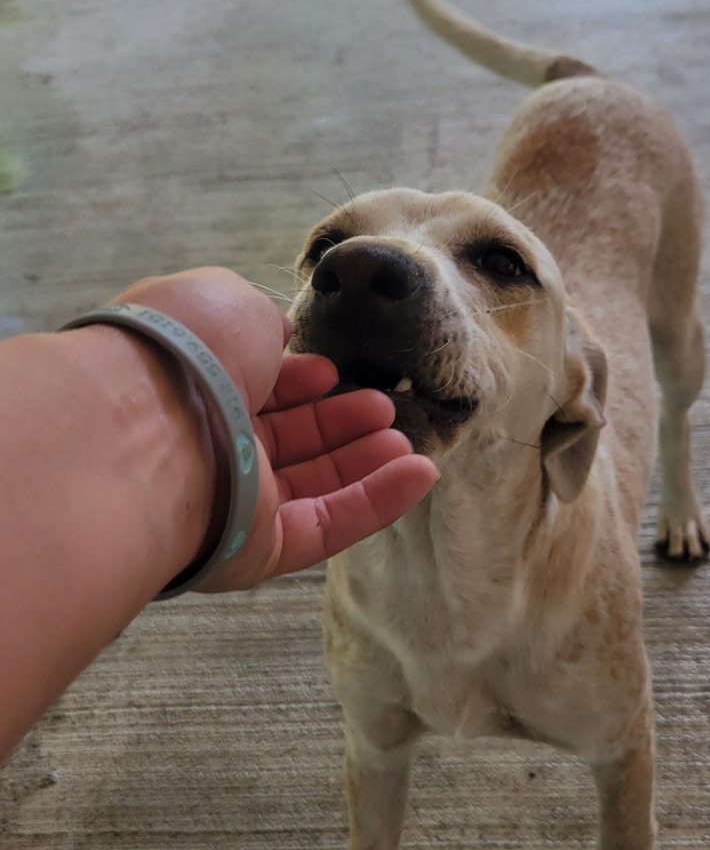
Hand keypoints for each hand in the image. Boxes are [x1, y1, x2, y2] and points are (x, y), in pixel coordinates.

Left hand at [113, 268, 438, 590]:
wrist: (146, 426)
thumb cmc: (184, 349)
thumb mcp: (226, 300)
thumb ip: (259, 319)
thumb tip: (278, 338)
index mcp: (195, 385)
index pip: (256, 390)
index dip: (300, 380)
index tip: (332, 371)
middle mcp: (212, 446)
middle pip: (291, 439)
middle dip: (342, 420)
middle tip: (386, 405)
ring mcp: (236, 502)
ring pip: (315, 484)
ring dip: (368, 461)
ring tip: (406, 440)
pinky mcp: (259, 549)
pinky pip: (329, 525)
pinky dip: (378, 502)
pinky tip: (421, 475)